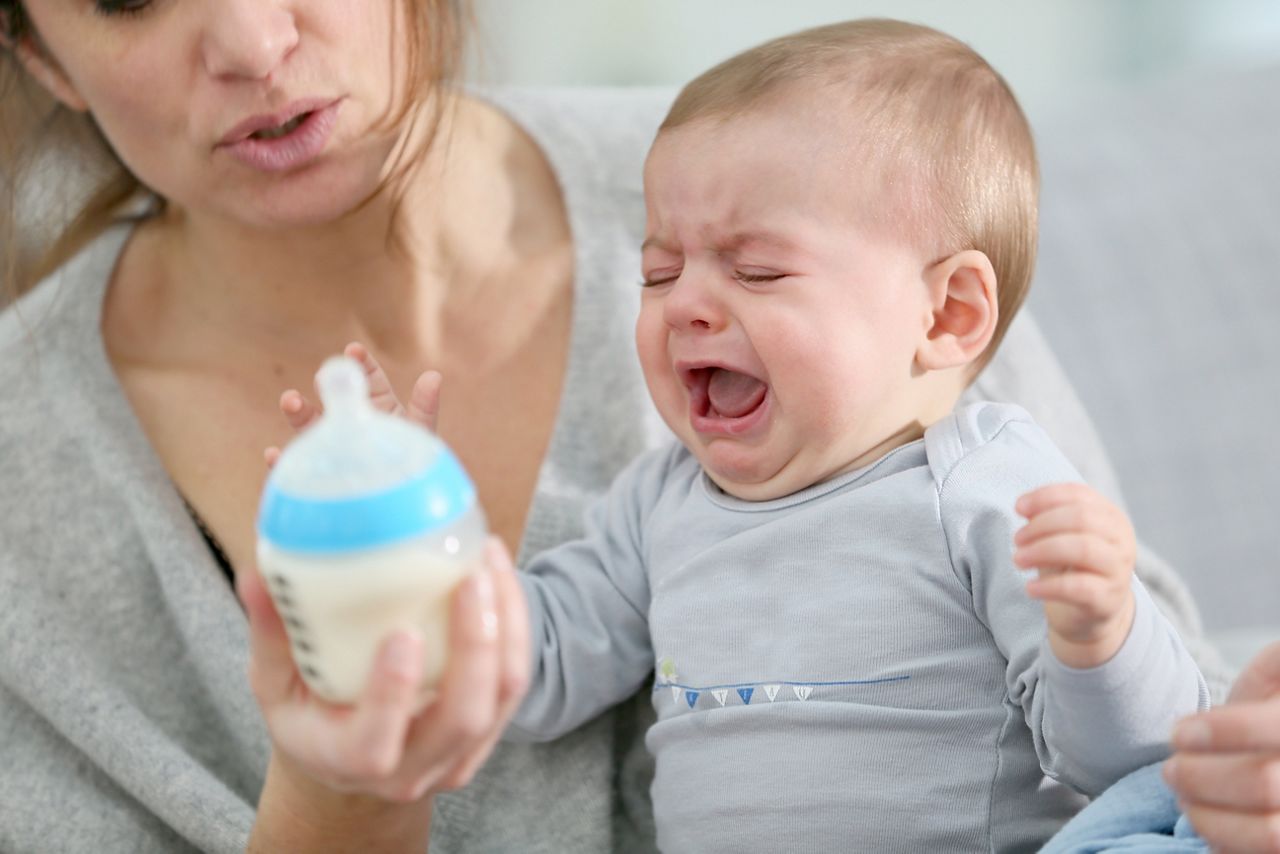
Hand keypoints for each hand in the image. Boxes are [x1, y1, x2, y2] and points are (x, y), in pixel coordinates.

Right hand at [240, 538, 529, 803]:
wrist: (355, 761)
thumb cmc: (312, 715)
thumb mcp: (276, 686)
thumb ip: (271, 635)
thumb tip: (254, 574)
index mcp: (350, 760)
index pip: (376, 743)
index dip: (393, 693)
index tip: (403, 634)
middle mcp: (412, 768)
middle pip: (461, 718)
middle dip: (475, 645)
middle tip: (469, 578)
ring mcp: (457, 755)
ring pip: (501, 694)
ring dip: (505, 624)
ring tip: (489, 560)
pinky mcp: (488, 731)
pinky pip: (514, 680)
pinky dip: (515, 625)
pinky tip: (499, 574)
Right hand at [264, 340, 441, 466]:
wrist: (403, 509)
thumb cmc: (416, 469)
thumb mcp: (420, 436)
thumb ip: (425, 408)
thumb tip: (434, 376)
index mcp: (379, 408)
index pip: (369, 379)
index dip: (361, 363)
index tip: (354, 350)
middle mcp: (352, 425)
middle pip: (334, 400)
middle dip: (326, 386)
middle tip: (323, 377)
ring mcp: (334, 449)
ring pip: (311, 428)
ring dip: (298, 413)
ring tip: (290, 400)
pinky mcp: (321, 477)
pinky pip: (300, 469)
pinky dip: (284, 463)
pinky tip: (274, 456)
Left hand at [1013, 483, 1136, 667]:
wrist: (1092, 612)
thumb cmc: (1072, 566)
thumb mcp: (1060, 536)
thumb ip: (1046, 517)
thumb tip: (1023, 506)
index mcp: (1110, 516)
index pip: (1079, 494)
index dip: (1045, 497)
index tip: (1018, 508)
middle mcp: (1121, 539)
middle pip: (1081, 519)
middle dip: (1041, 526)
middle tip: (1017, 539)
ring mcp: (1119, 570)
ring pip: (1082, 549)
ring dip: (1041, 551)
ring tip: (1018, 560)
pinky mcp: (1108, 599)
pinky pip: (1077, 587)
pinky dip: (1048, 586)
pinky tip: (1030, 588)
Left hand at [1164, 641, 1279, 853]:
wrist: (1275, 744)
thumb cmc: (1274, 708)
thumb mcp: (1275, 673)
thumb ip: (1270, 668)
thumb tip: (1261, 673)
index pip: (1272, 729)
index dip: (1221, 731)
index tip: (1179, 732)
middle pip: (1262, 783)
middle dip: (1200, 777)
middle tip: (1170, 771)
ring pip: (1269, 833)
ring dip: (1208, 818)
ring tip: (1183, 799)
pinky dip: (1225, 846)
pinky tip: (1206, 824)